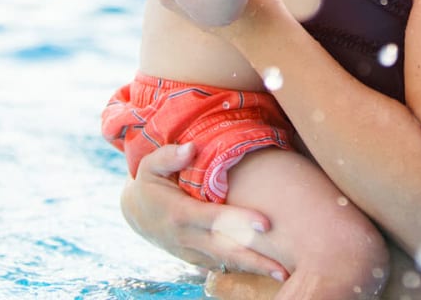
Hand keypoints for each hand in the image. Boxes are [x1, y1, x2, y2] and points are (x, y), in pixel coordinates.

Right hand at [120, 143, 288, 282]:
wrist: (136, 212)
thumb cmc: (150, 182)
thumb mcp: (150, 165)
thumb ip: (169, 156)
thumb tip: (191, 148)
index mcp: (180, 213)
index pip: (214, 219)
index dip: (239, 222)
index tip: (266, 224)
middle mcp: (187, 238)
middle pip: (225, 250)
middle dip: (254, 259)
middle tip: (283, 266)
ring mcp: (192, 252)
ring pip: (226, 263)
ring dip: (253, 269)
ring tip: (282, 273)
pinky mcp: (196, 259)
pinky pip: (221, 266)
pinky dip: (242, 269)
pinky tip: (265, 270)